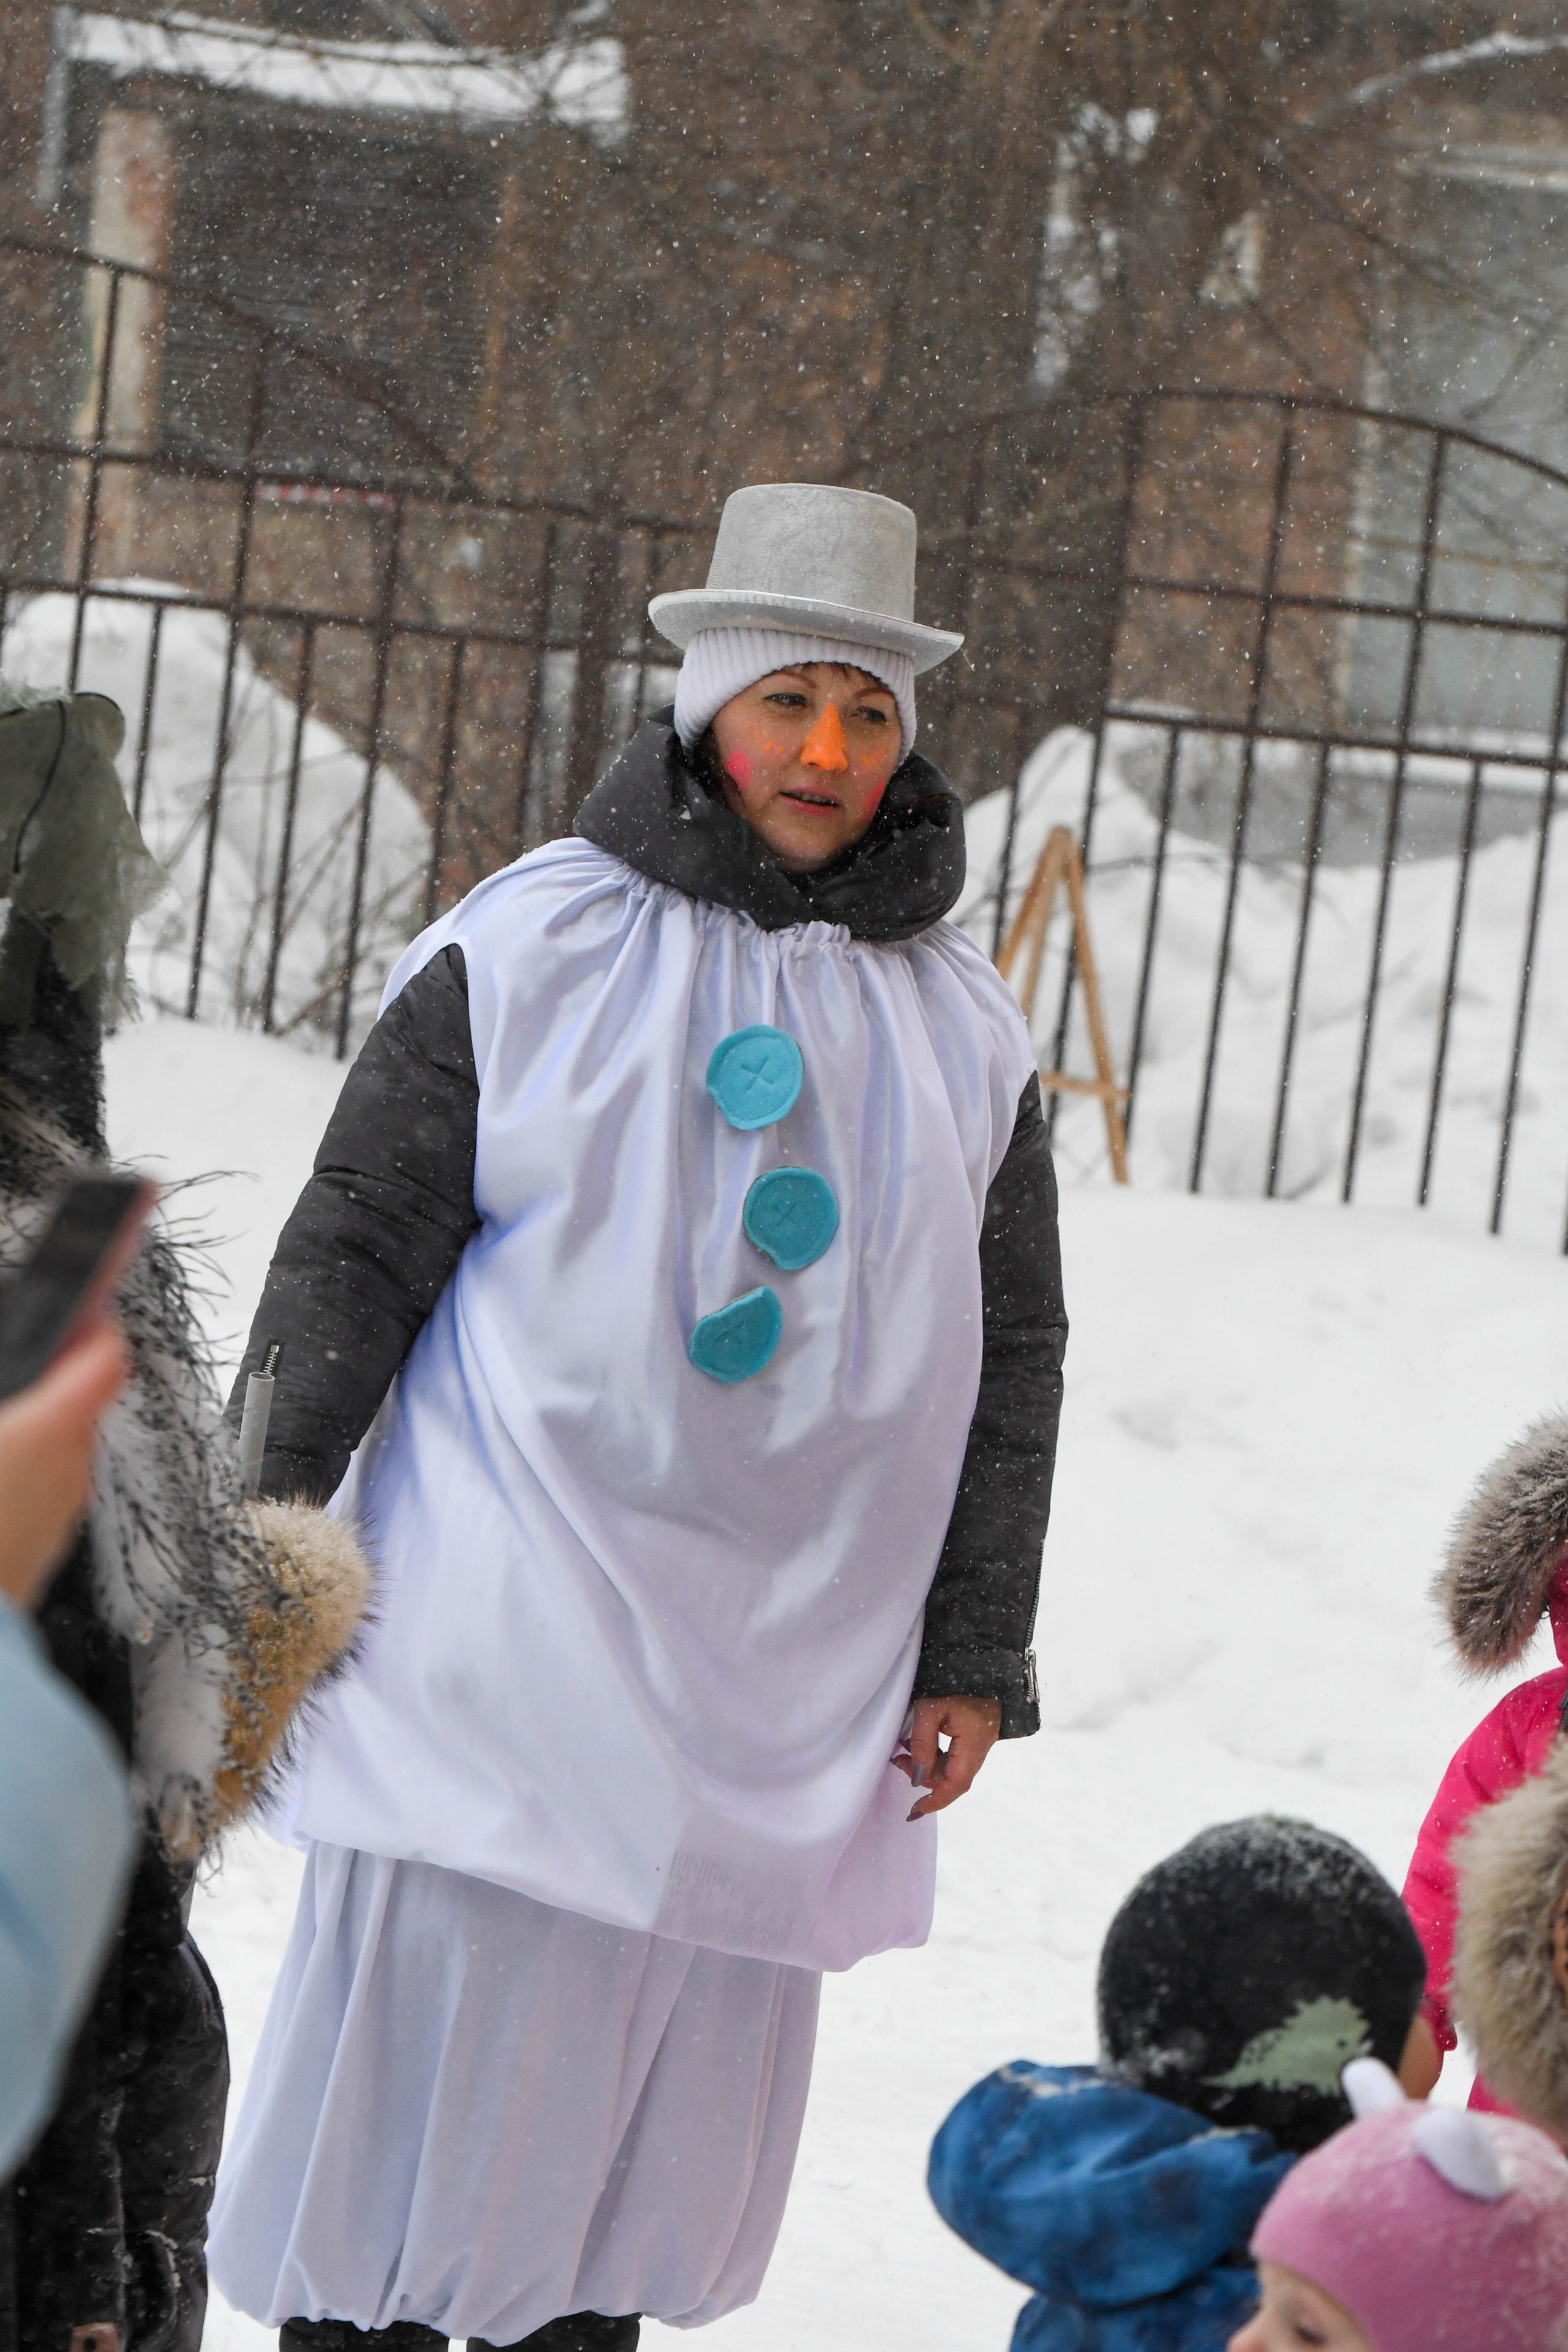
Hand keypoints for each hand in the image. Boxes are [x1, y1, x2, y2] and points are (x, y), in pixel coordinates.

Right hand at [0, 1320, 127, 1610]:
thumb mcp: (3, 1425)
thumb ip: (13, 1397)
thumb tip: (14, 1402)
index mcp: (52, 1427)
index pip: (103, 1353)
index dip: (91, 1323)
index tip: (81, 1303)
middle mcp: (72, 1467)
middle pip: (75, 1401)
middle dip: (43, 1382)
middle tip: (13, 1375)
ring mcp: (61, 1511)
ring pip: (56, 1449)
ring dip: (26, 1432)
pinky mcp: (41, 1547)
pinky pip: (38, 1492)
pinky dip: (15, 1477)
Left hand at [895, 1695, 1001, 1820]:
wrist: (984, 1677)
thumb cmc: (956, 1687)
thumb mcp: (932, 1710)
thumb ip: (922, 1743)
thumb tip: (916, 1777)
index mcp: (972, 1747)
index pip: (956, 1785)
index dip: (936, 1800)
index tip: (915, 1810)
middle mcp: (976, 1755)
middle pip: (949, 1780)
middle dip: (922, 1777)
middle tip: (898, 1761)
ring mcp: (975, 1752)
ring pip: (948, 1772)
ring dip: (925, 1767)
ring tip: (903, 1752)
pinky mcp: (970, 1746)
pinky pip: (951, 1761)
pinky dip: (932, 1759)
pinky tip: (916, 1747)